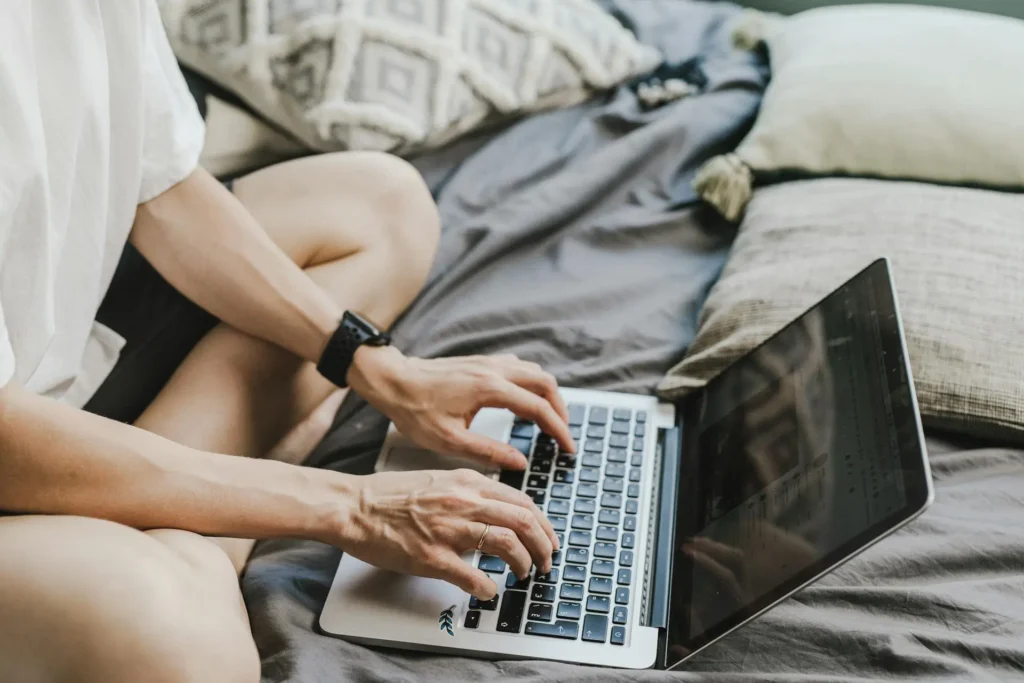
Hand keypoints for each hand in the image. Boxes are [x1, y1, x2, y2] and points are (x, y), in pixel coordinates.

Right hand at [337, 468, 558, 598]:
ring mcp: (448, 530)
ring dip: (523, 564)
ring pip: (507, 545)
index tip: (548, 537)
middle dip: (543, 545)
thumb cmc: (391, 495)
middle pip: (524, 522)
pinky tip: (489, 590)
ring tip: (523, 574)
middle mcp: (463, 502)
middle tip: (546, 561)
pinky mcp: (431, 557)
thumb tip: (500, 508)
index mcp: (467, 482)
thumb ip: (471, 491)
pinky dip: (488, 587)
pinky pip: (472, 576)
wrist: (354, 506)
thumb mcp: (440, 478)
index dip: (543, 523)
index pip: (523, 501)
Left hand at [348, 346, 575, 468]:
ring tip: (550, 419)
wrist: (391, 380)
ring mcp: (488, 362)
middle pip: (545, 383)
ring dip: (548, 393)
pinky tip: (526, 398)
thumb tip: (519, 462)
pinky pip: (518, 366)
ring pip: (534, 371)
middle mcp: (493, 370)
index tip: (567, 447)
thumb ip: (488, 452)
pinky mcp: (480, 361)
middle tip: (562, 435)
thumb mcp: (449, 441)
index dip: (558, 430)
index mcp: (489, 389)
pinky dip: (532, 382)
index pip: (538, 408)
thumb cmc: (414, 410)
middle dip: (560, 409)